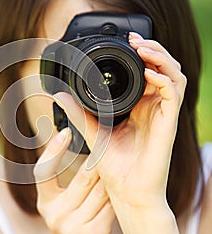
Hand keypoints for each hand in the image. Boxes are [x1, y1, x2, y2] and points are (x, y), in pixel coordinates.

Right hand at [34, 127, 118, 233]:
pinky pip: (111, 206)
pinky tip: (127, 193)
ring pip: (100, 190)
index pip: (42, 172)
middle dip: (99, 163)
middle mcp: (54, 215)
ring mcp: (72, 226)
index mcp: (45, 206)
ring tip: (122, 168)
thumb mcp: (66, 213)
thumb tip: (90, 153)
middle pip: (82, 178)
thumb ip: (73, 188)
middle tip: (111, 144)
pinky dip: (120, 198)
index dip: (53, 150)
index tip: (65, 131)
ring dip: (113, 180)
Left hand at [54, 32, 186, 215]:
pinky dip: (165, 79)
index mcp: (139, 107)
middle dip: (153, 49)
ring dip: (161, 58)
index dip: (142, 53)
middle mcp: (153, 108)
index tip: (126, 41)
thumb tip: (59, 94)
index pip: (147, 72)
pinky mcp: (169, 124)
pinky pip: (174, 95)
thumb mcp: (92, 132)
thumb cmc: (114, 167)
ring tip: (143, 48)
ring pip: (174, 75)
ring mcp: (163, 115)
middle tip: (135, 39)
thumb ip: (78, 112)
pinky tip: (150, 73)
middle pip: (164, 68)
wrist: (126, 194)